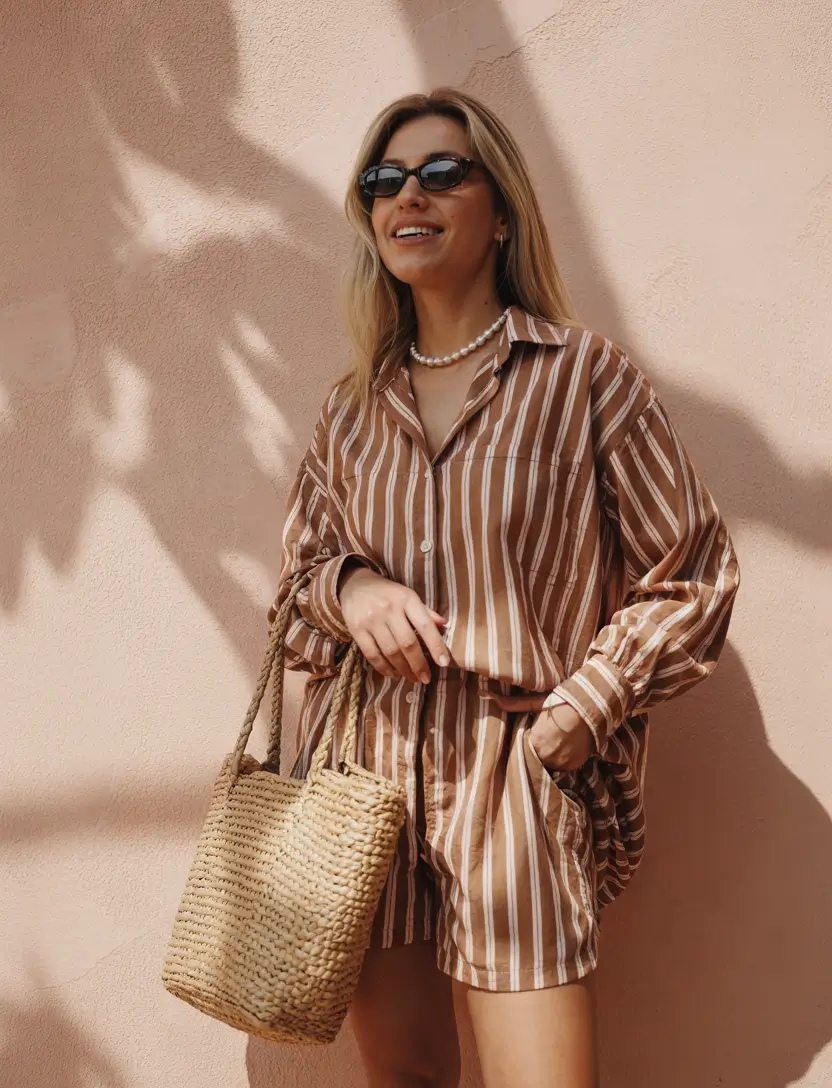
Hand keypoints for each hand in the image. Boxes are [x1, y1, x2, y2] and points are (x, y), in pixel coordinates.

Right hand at [338, 566, 449, 683]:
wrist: (355, 585)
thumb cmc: (388, 593)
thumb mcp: (408, 596)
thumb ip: (425, 612)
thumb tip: (445, 625)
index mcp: (406, 599)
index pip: (424, 625)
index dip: (435, 645)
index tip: (444, 663)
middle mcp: (389, 609)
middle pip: (407, 643)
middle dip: (419, 665)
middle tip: (425, 679)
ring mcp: (371, 620)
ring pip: (390, 652)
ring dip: (403, 670)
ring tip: (412, 678)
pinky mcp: (356, 630)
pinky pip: (372, 655)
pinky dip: (384, 668)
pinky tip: (394, 674)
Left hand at [490, 691, 594, 770]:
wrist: (593, 707)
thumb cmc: (562, 701)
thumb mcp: (537, 701)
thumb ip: (512, 703)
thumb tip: (485, 694)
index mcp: (536, 741)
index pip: (521, 748)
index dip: (524, 741)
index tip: (528, 734)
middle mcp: (548, 756)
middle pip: (534, 757)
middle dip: (535, 750)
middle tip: (542, 737)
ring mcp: (562, 763)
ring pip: (547, 764)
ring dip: (547, 756)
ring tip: (553, 742)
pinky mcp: (574, 766)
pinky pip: (561, 767)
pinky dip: (560, 759)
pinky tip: (563, 747)